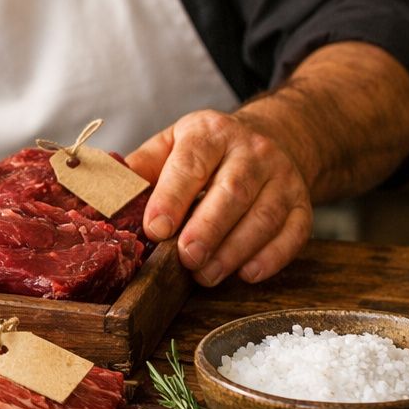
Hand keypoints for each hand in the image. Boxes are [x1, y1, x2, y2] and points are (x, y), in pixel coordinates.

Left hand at [125, 109, 314, 286]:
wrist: (267, 139)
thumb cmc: (205, 152)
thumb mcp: (169, 146)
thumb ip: (141, 170)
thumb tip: (106, 195)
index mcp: (210, 133)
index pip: (191, 164)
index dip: (172, 198)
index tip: (155, 230)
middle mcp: (252, 150)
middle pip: (232, 192)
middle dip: (207, 229)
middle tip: (185, 258)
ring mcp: (282, 177)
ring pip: (263, 216)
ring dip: (234, 251)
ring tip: (205, 275)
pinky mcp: (302, 203)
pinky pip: (294, 232)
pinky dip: (272, 256)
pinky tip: (246, 273)